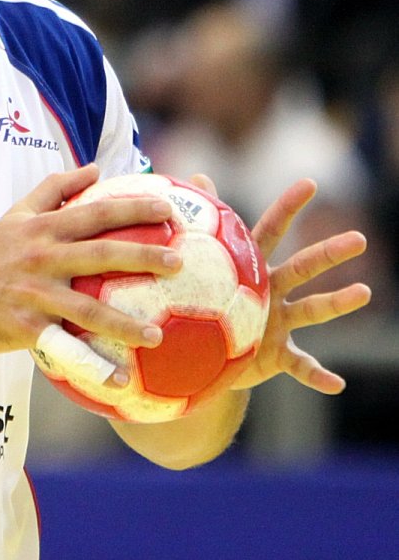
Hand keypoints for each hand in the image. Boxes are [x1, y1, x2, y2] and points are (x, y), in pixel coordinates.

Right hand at [0, 163, 179, 356]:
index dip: (133, 208)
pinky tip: (122, 380)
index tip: (168, 208)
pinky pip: (65, 349)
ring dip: (124, 323)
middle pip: (99, 255)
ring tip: (159, 336)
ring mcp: (35, 295)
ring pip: (86, 309)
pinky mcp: (26, 328)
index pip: (96, 213)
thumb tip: (95, 169)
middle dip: (142, 257)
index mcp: (44, 230)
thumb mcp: (17, 214)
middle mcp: (42, 258)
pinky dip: (94, 366)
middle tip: (179, 262)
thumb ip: (55, 188)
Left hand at [205, 176, 370, 394]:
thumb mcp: (200, 265)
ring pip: (313, 309)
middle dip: (330, 252)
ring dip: (338, 302)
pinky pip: (302, 366)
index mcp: (253, 268)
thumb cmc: (205, 304)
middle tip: (358, 238)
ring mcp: (280, 323)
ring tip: (364, 292)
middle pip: (304, 266)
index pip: (271, 230)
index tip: (309, 183)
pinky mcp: (278, 355)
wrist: (205, 356)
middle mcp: (274, 291)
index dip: (288, 207)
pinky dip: (318, 374)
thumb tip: (195, 176)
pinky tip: (336, 383)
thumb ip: (201, 224)